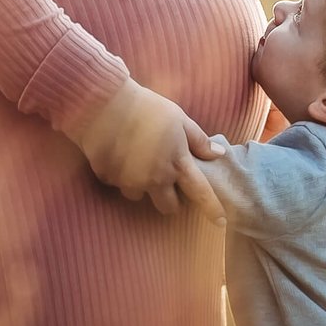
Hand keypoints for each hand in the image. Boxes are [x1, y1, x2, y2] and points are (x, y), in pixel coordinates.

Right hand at [59, 75, 225, 220]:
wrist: (104, 103)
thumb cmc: (147, 107)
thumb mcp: (179, 119)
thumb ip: (199, 140)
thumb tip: (218, 154)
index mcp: (177, 163)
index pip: (200, 193)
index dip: (212, 209)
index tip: (221, 222)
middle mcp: (155, 178)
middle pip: (168, 207)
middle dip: (168, 199)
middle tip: (164, 182)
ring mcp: (130, 181)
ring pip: (138, 196)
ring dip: (140, 185)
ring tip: (134, 159)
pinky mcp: (109, 178)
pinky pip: (117, 183)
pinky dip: (119, 173)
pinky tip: (116, 152)